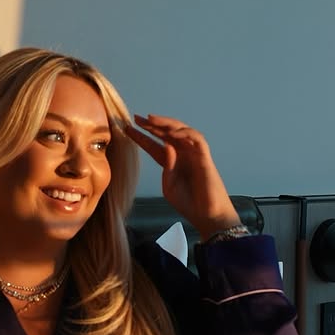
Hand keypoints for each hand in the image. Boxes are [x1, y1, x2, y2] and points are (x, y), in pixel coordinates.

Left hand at [124, 114, 240, 240]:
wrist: (207, 216)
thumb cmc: (189, 203)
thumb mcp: (169, 187)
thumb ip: (166, 168)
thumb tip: (166, 145)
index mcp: (171, 162)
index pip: (154, 145)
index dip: (141, 136)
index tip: (126, 128)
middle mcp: (182, 154)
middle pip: (166, 133)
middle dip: (151, 125)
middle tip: (136, 118)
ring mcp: (194, 154)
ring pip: (181, 130)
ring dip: (166, 124)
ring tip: (150, 120)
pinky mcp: (205, 156)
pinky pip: (196, 138)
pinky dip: (184, 133)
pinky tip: (171, 133)